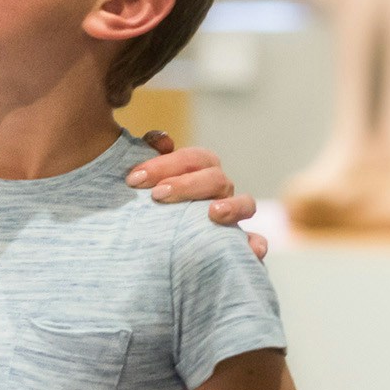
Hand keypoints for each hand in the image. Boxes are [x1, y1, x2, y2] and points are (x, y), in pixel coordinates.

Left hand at [125, 131, 265, 261]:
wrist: (148, 244)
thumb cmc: (146, 204)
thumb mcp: (144, 181)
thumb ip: (150, 154)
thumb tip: (164, 140)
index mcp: (199, 171)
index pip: (192, 159)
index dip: (164, 163)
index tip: (134, 178)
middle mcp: (219, 191)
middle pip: (215, 178)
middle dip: (186, 185)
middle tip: (157, 195)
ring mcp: (232, 216)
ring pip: (244, 204)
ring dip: (232, 207)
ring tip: (213, 213)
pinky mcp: (237, 244)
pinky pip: (255, 242)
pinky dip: (255, 244)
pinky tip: (252, 249)